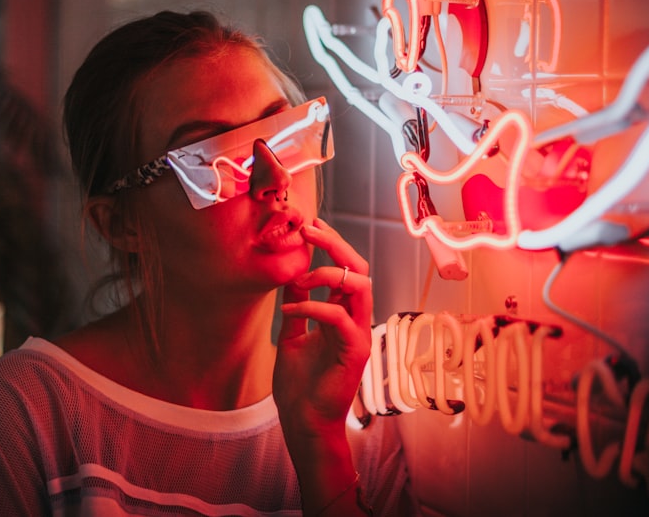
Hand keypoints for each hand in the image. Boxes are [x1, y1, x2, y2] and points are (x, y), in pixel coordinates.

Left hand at [273, 218, 372, 437]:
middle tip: (310, 230)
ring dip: (327, 273)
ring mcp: (358, 334)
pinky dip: (313, 306)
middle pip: (359, 269)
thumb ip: (298, 307)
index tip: (310, 227)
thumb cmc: (300, 386)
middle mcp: (355, 320)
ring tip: (299, 278)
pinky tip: (289, 311)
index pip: (346, 269)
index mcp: (343, 315)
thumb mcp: (293, 335)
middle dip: (335, 244)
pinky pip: (338, 316)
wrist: (304, 422)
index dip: (331, 245)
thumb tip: (292, 278)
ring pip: (359, 285)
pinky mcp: (354, 351)